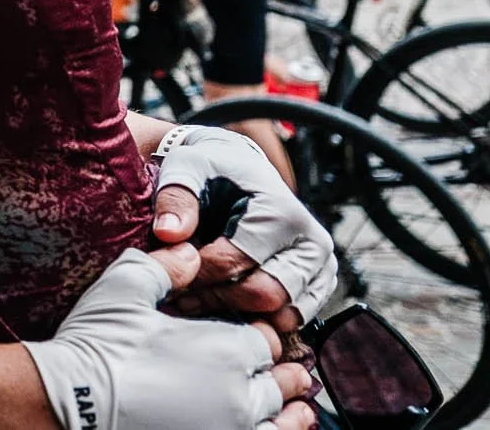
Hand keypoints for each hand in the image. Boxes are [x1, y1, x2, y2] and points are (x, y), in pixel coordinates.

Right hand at [25, 248, 315, 429]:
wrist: (71, 402)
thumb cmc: (98, 346)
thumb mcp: (126, 288)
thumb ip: (165, 266)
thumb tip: (188, 250)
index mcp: (227, 349)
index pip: (268, 341)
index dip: (263, 335)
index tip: (256, 334)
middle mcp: (239, 395)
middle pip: (281, 384)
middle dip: (283, 374)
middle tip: (289, 373)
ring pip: (283, 424)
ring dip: (293, 414)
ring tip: (298, 410)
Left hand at [151, 126, 336, 326]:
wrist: (242, 170)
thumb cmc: (212, 169)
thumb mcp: (187, 169)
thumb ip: (176, 198)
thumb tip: (168, 234)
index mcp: (281, 212)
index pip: (234, 262)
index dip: (195, 275)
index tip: (169, 277)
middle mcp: (312, 242)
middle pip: (265, 294)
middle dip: (218, 300)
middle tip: (182, 297)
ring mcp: (322, 266)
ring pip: (283, 315)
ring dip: (240, 315)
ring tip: (203, 301)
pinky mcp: (321, 284)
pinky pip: (295, 319)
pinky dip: (262, 320)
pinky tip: (228, 305)